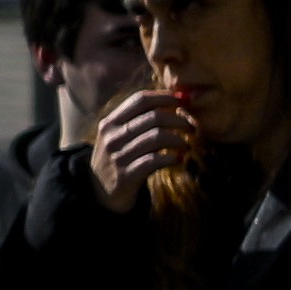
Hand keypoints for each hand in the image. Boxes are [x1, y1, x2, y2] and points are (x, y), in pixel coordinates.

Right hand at [87, 82, 194, 209]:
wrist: (99, 192)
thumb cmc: (118, 157)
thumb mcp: (118, 135)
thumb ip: (139, 119)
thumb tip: (175, 99)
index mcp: (110, 122)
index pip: (140, 100)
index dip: (165, 97)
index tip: (184, 100)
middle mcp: (112, 137)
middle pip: (153, 117)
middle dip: (178, 120)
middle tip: (192, 127)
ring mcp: (118, 157)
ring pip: (157, 137)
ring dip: (178, 140)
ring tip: (186, 145)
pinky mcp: (126, 176)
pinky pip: (154, 160)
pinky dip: (171, 158)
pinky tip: (178, 159)